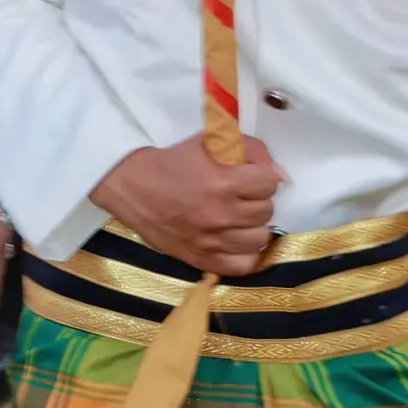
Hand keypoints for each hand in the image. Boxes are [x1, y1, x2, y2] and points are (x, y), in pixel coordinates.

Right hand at [91, 134, 282, 276]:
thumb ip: (248, 149)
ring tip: (238, 219)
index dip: (261, 177)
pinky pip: (243, 265)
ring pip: (260, 238)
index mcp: (221, 182)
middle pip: (266, 211)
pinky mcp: (199, 258)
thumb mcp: (207, 142)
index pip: (269, 183)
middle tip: (241, 196)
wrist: (129, 186)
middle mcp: (219, 214)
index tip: (249, 176)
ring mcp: (210, 240)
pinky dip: (244, 253)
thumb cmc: (169, 161)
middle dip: (256, 200)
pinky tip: (234, 241)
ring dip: (252, 226)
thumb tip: (278, 172)